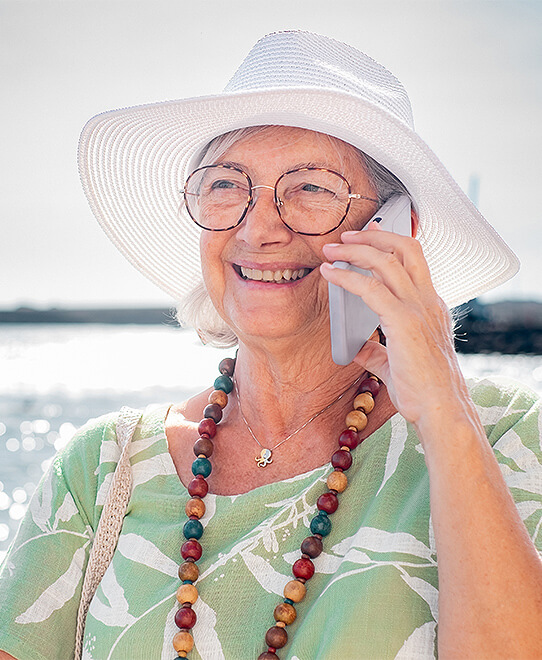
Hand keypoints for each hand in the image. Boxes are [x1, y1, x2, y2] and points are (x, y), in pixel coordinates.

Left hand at [320, 223, 470, 430]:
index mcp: (430, 307)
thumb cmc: (422, 391)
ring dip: (356, 250)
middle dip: (373, 236)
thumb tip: (356, 346)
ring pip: (388, 261)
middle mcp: (428, 301)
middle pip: (405, 249)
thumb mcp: (394, 364)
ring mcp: (419, 309)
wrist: (440, 409)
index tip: (370, 233)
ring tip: (332, 250)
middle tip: (346, 236)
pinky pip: (370, 288)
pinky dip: (347, 276)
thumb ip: (375, 351)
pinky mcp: (404, 321)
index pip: (413, 261)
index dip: (390, 242)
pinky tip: (330, 274)